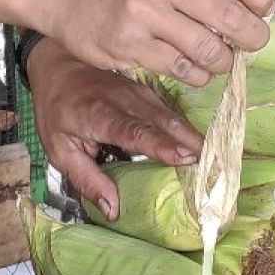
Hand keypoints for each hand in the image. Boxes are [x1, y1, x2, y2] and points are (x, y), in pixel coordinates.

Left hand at [27, 38, 203, 219]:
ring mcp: (141, 95)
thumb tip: (114, 211)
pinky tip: (204, 146)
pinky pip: (173, 114)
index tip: (185, 157)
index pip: (133, 131)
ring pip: (173, 117)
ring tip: (217, 157)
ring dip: (194, 138)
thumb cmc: (57, 110)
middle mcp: (125, 102)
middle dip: (189, 142)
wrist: (59, 64)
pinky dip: (189, 131)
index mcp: (99, 115)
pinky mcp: (151, 95)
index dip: (160, 144)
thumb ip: (86, 179)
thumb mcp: (58, 148)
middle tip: (214, 163)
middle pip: (163, 122)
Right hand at [38, 0, 274, 86]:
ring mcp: (142, 11)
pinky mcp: (128, 44)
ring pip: (212, 52)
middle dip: (252, 37)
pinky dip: (196, 73)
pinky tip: (189, 64)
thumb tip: (257, 2)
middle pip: (233, 18)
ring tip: (216, 55)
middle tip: (248, 41)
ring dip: (223, 60)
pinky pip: (184, 70)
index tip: (258, 7)